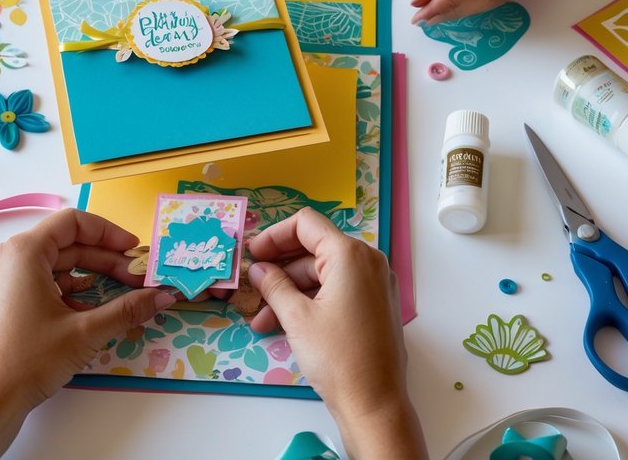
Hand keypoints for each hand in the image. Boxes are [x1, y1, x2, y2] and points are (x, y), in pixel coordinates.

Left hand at [0, 210, 172, 459]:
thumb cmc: (32, 359)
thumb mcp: (85, 331)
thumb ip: (128, 309)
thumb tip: (164, 295)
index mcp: (24, 252)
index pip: (73, 222)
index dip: (108, 233)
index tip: (135, 250)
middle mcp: (9, 258)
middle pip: (66, 244)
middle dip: (105, 259)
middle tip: (137, 278)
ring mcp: (3, 279)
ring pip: (55, 264)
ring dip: (90, 274)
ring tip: (120, 292)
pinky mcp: (4, 300)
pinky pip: (42, 281)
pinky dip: (69, 289)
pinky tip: (91, 307)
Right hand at [248, 208, 425, 457]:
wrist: (374, 403)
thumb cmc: (337, 357)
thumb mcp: (296, 317)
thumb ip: (274, 285)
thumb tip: (259, 269)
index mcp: (351, 255)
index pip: (306, 224)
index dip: (274, 236)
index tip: (253, 254)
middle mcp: (368, 263)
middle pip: (314, 250)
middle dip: (279, 268)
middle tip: (252, 284)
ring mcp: (375, 285)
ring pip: (322, 275)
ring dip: (290, 291)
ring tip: (261, 319)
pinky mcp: (375, 306)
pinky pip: (336, 291)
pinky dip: (310, 301)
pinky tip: (283, 323)